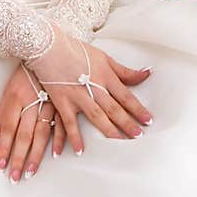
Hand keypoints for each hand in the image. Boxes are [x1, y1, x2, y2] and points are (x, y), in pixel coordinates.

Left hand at [0, 62, 65, 182]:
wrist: (48, 50)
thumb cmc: (26, 73)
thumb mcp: (10, 89)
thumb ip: (2, 113)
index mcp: (16, 99)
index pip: (9, 129)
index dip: (5, 148)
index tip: (2, 166)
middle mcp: (32, 103)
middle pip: (24, 135)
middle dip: (19, 158)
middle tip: (15, 177)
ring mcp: (49, 104)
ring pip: (41, 134)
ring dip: (36, 155)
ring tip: (31, 172)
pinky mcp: (64, 103)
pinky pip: (63, 124)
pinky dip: (60, 140)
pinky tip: (57, 154)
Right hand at [28, 28, 152, 155]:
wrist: (48, 46)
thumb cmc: (77, 51)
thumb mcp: (104, 58)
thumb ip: (124, 71)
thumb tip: (146, 73)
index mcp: (105, 76)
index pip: (126, 96)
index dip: (138, 109)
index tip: (148, 120)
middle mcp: (94, 86)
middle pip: (114, 108)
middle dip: (127, 123)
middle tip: (138, 136)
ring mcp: (77, 95)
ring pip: (97, 116)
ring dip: (109, 131)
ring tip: (120, 143)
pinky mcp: (62, 102)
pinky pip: (69, 123)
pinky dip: (75, 137)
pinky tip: (80, 150)